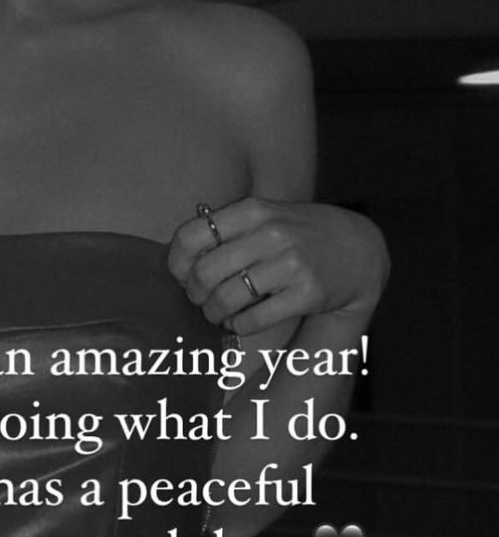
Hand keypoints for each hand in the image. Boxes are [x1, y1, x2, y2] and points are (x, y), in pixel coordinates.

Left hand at [167, 196, 389, 335]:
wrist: (359, 251)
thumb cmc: (300, 234)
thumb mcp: (267, 215)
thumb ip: (228, 229)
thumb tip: (180, 258)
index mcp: (254, 210)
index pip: (192, 236)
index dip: (177, 262)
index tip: (180, 274)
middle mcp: (272, 233)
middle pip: (205, 272)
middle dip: (194, 293)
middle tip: (199, 298)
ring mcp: (292, 264)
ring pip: (226, 298)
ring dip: (213, 313)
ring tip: (217, 313)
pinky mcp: (307, 294)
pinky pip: (253, 320)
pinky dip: (237, 326)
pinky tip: (239, 321)